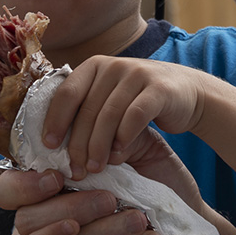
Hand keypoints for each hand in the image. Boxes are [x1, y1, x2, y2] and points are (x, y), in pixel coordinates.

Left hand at [41, 57, 212, 180]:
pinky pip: (134, 116)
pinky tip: (118, 155)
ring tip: (95, 168)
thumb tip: (54, 145)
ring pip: (109, 115)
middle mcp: (114, 65)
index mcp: (95, 65)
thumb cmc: (139, 101)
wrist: (187, 93)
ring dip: (98, 146)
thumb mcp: (110, 97)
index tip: (49, 146)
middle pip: (87, 109)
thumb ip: (87, 110)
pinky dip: (124, 138)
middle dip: (78, 143)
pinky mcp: (159, 88)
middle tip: (75, 169)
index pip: (66, 92)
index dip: (55, 120)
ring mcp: (137, 73)